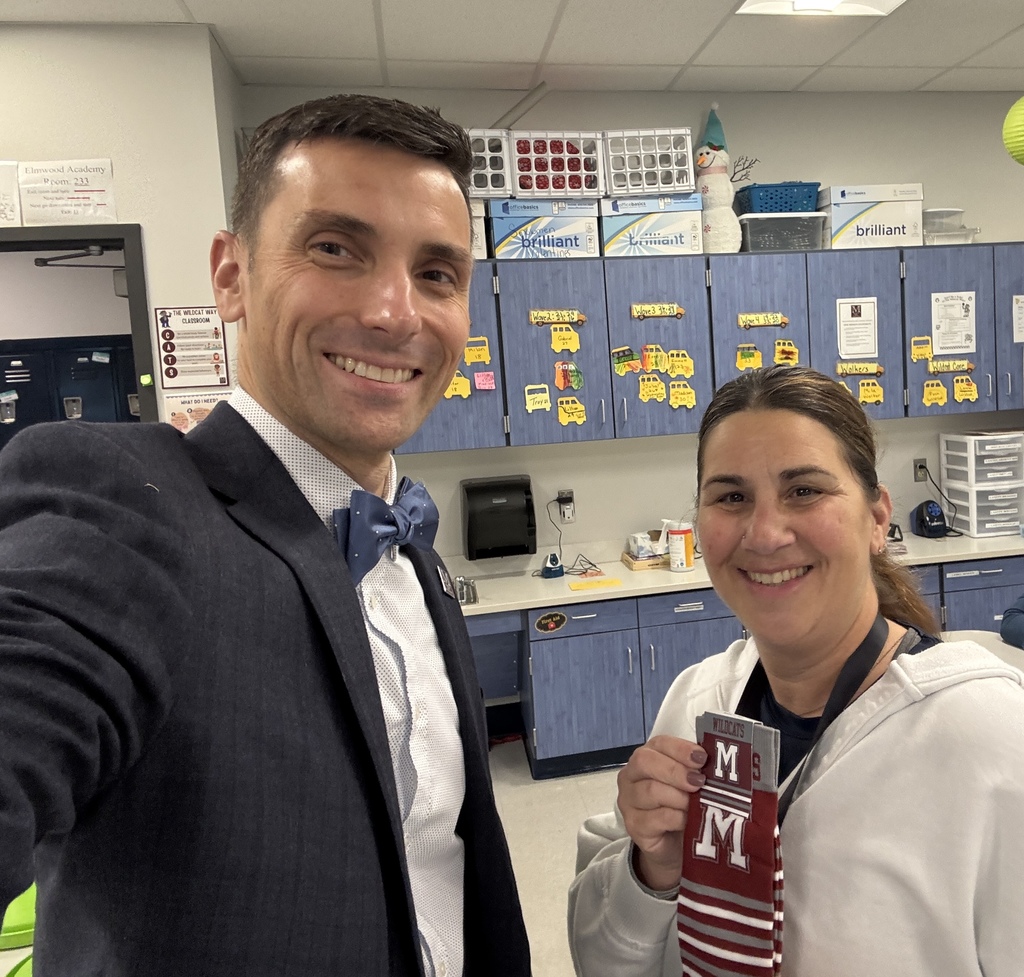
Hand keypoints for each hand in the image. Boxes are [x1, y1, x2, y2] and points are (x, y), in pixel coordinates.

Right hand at [617, 735, 706, 891]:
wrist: (673, 846)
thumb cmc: (683, 808)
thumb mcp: (690, 785)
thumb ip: (696, 771)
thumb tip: (718, 764)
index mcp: (647, 757)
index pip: (659, 744)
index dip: (681, 749)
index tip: (702, 758)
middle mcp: (632, 775)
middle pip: (645, 762)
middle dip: (675, 771)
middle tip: (699, 782)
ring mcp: (628, 801)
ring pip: (650, 790)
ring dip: (679, 797)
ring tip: (696, 805)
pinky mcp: (633, 826)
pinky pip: (655, 817)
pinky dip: (676, 818)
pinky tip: (688, 821)